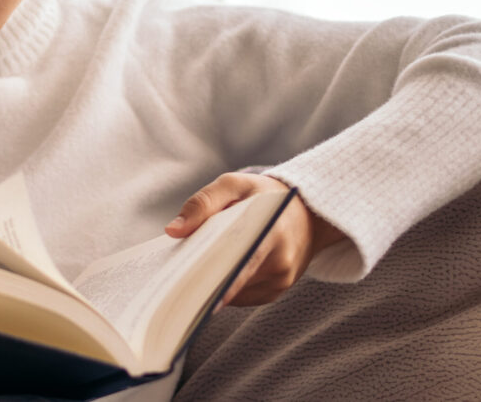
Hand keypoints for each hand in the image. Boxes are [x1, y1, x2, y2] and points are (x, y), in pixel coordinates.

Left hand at [164, 172, 345, 306]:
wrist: (307, 211)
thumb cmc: (264, 195)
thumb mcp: (234, 185)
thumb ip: (202, 203)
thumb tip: (173, 230)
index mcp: (272, 234)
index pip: (240, 265)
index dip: (213, 281)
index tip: (186, 290)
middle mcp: (281, 264)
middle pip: (232, 284)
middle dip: (203, 285)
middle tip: (173, 286)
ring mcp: (281, 282)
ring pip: (234, 293)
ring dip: (212, 286)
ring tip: (188, 275)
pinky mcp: (276, 291)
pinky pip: (242, 297)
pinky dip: (224, 288)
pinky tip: (210, 276)